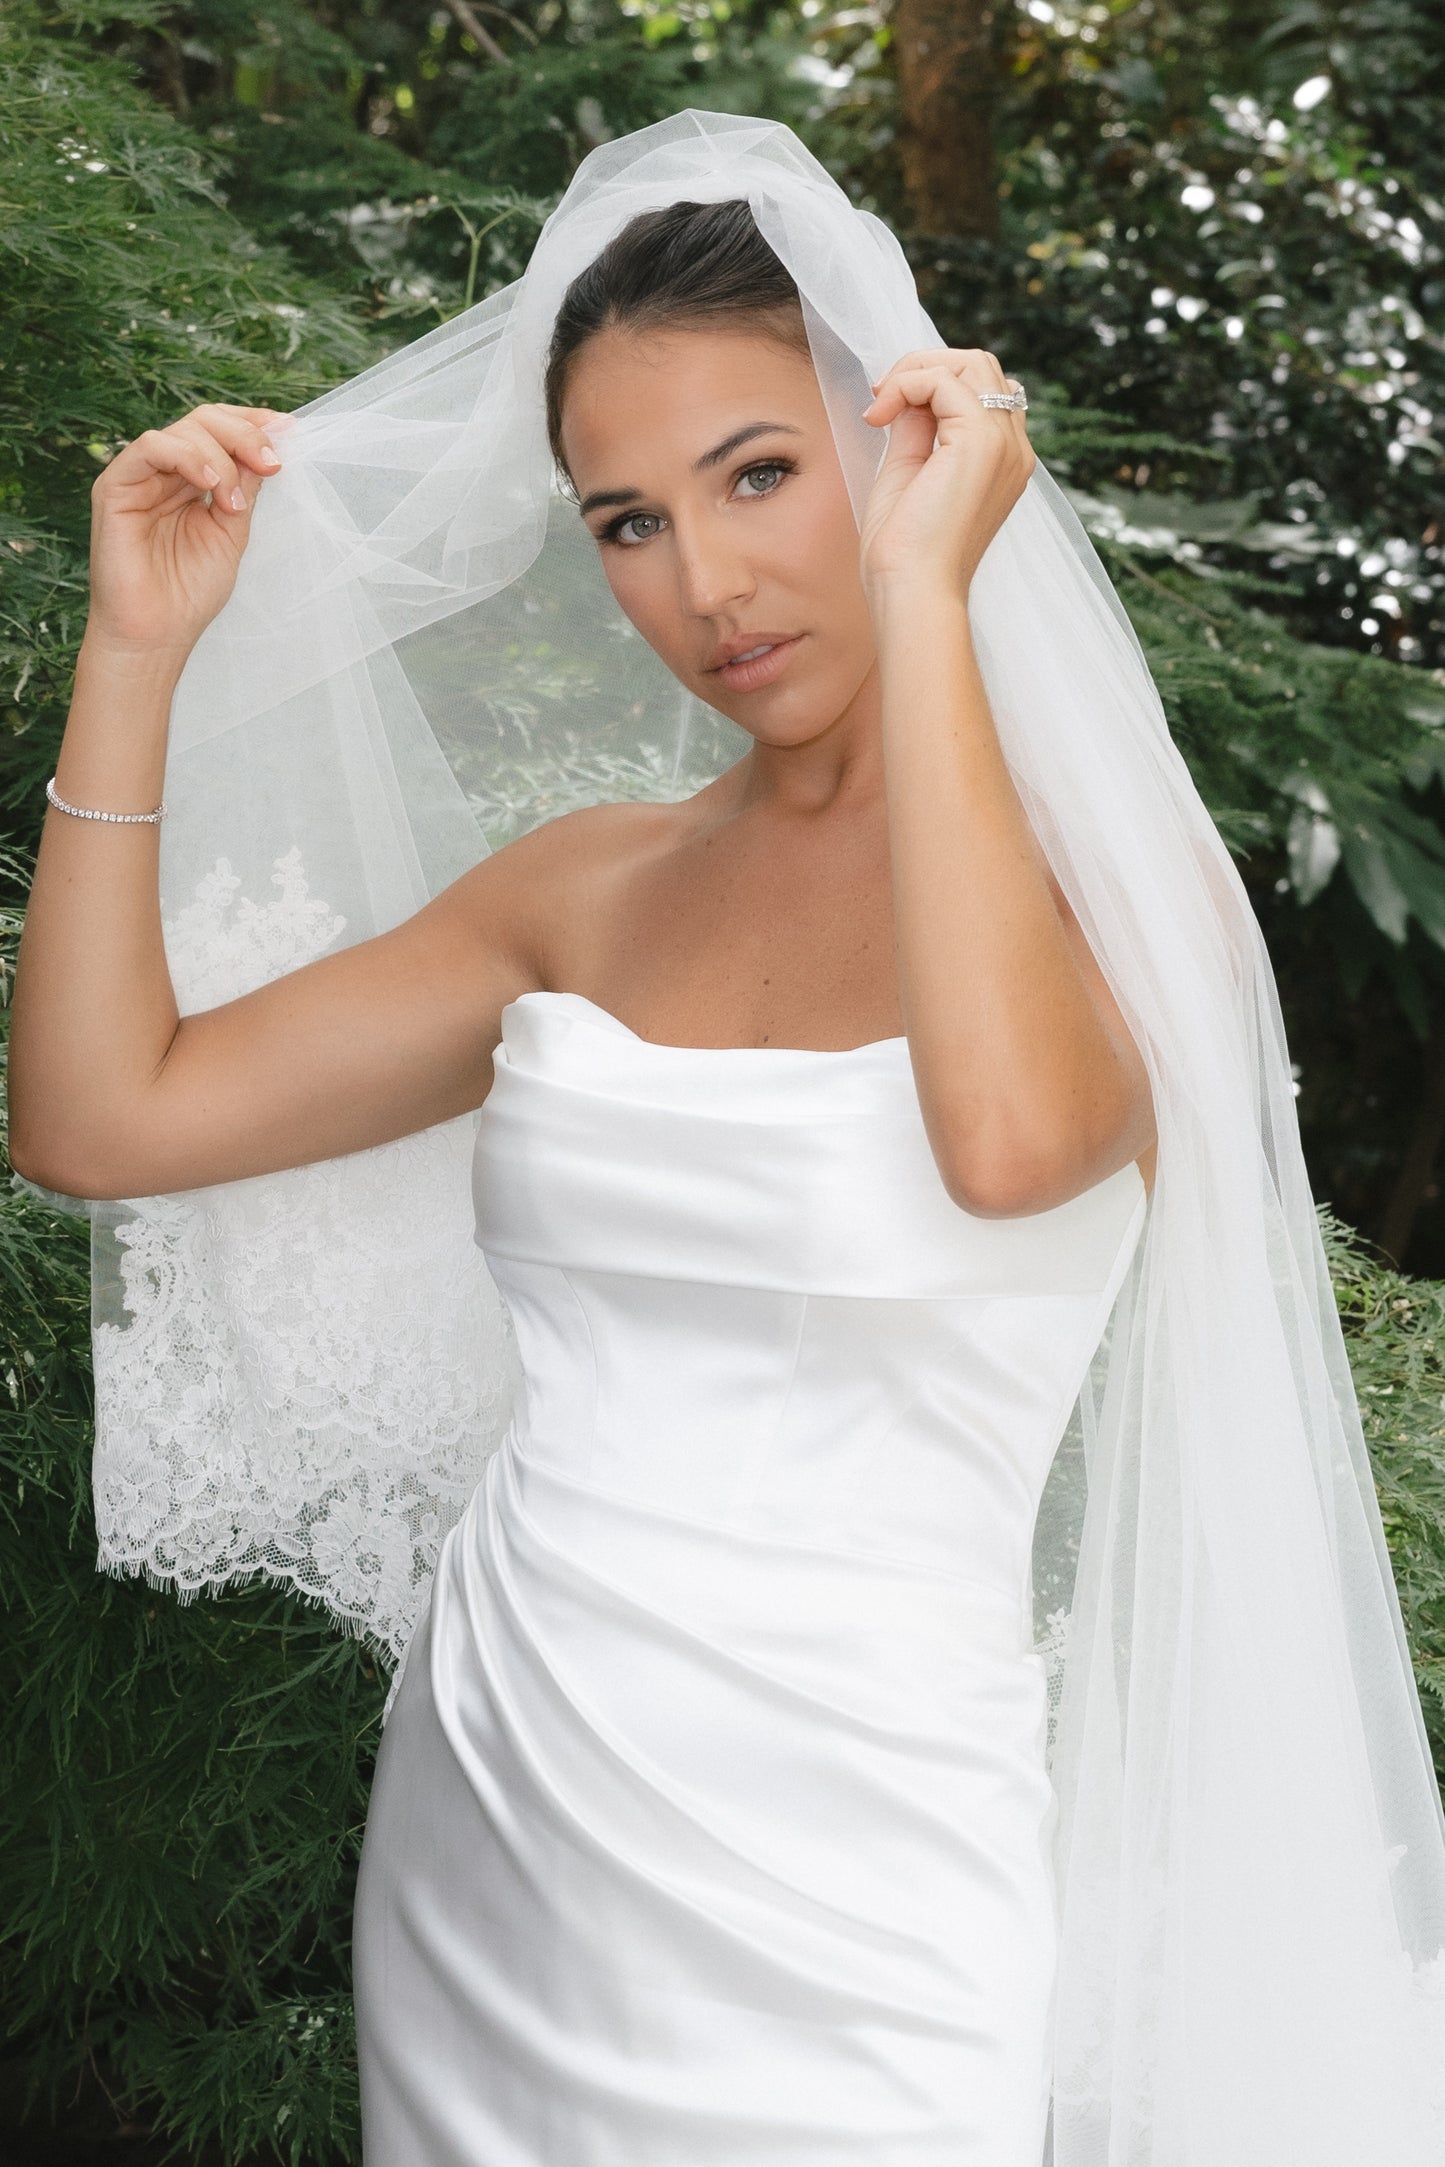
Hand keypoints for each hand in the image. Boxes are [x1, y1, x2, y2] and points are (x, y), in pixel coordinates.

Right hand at [85, 402, 289, 664]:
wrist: (156, 634)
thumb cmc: (190, 593)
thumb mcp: (232, 533)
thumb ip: (245, 487)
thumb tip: (272, 442)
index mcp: (193, 480)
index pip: (221, 430)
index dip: (254, 423)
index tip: (289, 430)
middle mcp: (166, 472)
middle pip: (204, 421)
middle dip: (245, 434)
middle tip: (272, 463)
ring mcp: (140, 476)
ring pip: (182, 430)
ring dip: (222, 456)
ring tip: (234, 502)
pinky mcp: (115, 486)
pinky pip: (152, 448)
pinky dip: (188, 458)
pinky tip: (211, 486)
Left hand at [858, 348, 1033, 602]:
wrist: (911, 591)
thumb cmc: (905, 552)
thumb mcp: (909, 473)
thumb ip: (916, 429)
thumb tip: (908, 390)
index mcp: (1000, 462)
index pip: (980, 391)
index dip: (930, 384)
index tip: (885, 410)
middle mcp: (1012, 450)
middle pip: (981, 366)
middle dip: (924, 367)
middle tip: (881, 398)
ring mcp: (1003, 444)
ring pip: (971, 362)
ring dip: (916, 369)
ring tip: (881, 404)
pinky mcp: (981, 442)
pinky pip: (944, 379)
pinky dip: (905, 384)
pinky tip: (879, 415)